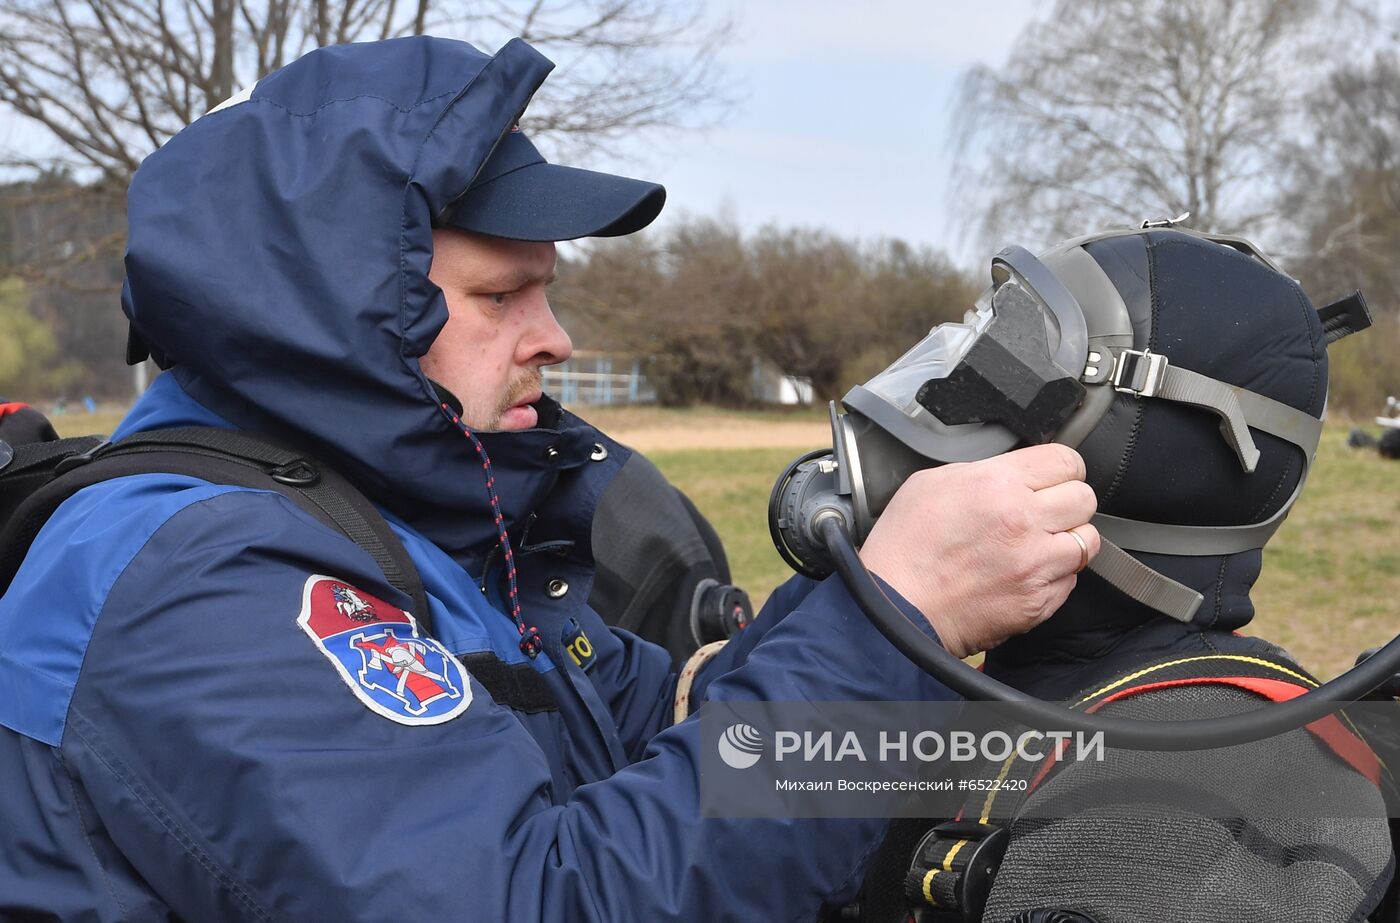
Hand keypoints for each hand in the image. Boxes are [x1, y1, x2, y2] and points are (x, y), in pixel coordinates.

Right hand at [858, 444, 1100, 658]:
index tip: (1052, 478)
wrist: (895, 610)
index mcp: (997, 484)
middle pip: (1084, 498)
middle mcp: (1023, 521)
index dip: (1059, 468)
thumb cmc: (904, 549)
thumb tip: (1011, 474)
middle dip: (1067, 502)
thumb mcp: (932, 483)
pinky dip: (1054, 576)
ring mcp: (1035, 565)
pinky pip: (1070, 580)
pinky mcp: (1038, 602)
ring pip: (1087, 541)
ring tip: (1038, 546)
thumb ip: (983, 472)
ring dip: (1067, 541)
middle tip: (1045, 512)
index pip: (1066, 460)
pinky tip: (1024, 574)